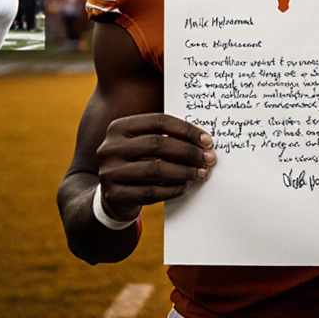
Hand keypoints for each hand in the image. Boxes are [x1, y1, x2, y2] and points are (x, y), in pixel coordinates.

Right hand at [95, 113, 215, 222]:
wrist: (111, 196)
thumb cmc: (136, 164)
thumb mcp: (142, 145)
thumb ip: (165, 138)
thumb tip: (203, 142)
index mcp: (118, 127)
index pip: (158, 121)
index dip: (186, 130)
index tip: (207, 140)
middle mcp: (110, 148)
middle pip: (157, 144)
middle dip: (188, 152)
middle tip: (208, 159)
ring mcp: (109, 172)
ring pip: (155, 169)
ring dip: (184, 172)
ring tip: (200, 173)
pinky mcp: (115, 195)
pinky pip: (150, 192)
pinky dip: (172, 189)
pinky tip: (184, 187)